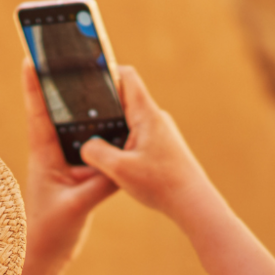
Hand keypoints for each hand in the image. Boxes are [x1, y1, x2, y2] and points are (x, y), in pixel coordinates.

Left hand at [21, 61, 117, 270]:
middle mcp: (52, 156)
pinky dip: (101, 136)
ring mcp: (64, 166)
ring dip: (83, 109)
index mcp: (43, 157)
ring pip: (74, 130)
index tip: (30, 58)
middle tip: (67, 59)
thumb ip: (98, 185)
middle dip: (60, 87)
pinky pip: (90, 149)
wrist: (45, 256)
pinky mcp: (78, 177)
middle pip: (56, 114)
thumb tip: (120, 165)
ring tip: (95, 82)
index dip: (33, 86)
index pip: (37, 115)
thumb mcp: (76, 206)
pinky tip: (118, 124)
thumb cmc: (49, 232)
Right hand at [76, 66, 215, 221]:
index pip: (127, 76)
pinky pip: (138, 134)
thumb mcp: (119, 170)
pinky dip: (123, 140)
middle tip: (81, 114)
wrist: (193, 203)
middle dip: (104, 104)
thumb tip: (86, 146)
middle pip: (126, 98)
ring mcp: (161, 132)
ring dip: (113, 125)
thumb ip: (96, 153)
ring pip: (131, 119)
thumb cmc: (160, 184)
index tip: (87, 77)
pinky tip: (114, 158)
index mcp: (146, 114)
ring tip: (94, 138)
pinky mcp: (163, 146)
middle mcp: (156, 118)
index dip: (106, 71)